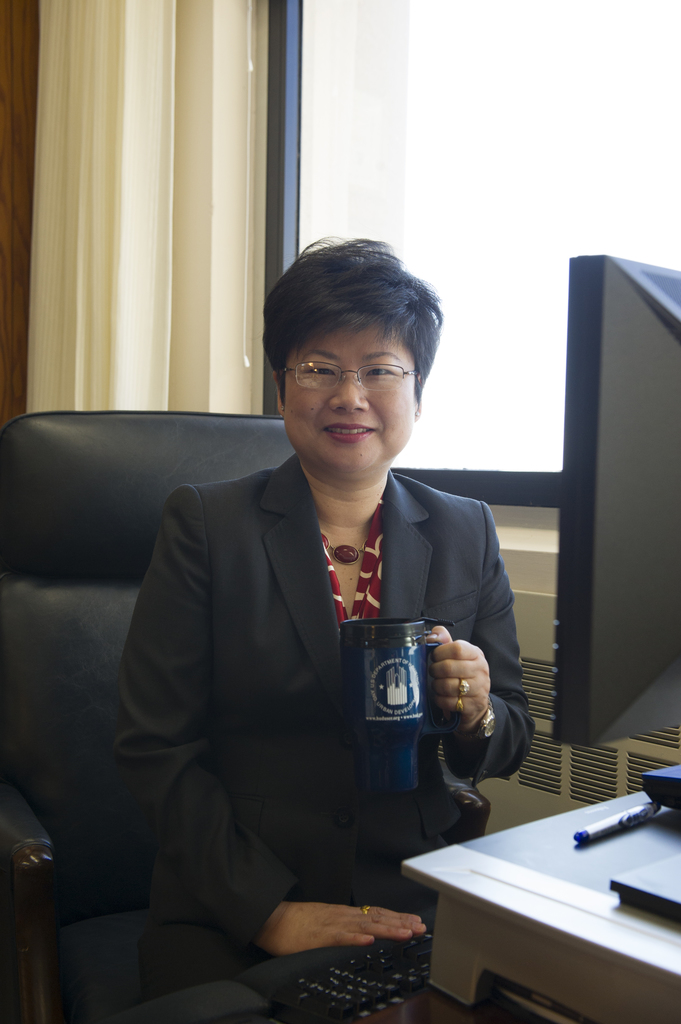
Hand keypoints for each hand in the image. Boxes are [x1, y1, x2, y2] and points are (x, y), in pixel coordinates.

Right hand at [253, 901, 425, 955]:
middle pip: (377, 918)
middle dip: (401, 923)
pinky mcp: (320, 936)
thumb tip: (365, 934)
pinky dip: (356, 937)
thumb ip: (345, 927)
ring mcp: (333, 924)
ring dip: (388, 929)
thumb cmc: (297, 923)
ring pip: (365, 926)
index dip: (398, 917)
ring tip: (406, 933)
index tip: (416, 922)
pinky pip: (340, 937)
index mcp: (345, 914)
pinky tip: (369, 940)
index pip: (378, 914)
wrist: (273, 918)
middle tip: (421, 927)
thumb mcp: (326, 922)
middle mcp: (343, 916)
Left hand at [427, 627, 489, 734]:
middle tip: (433, 672)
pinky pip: (449, 702)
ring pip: (447, 686)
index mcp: (476, 654)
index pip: (457, 649)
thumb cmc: (462, 674)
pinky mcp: (474, 706)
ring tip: (437, 684)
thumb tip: (431, 635)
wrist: (476, 702)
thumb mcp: (457, 656)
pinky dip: (440, 699)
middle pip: (449, 667)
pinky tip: (441, 696)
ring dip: (436, 686)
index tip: (434, 656)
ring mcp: (479, 689)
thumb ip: (445, 641)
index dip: (440, 652)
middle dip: (435, 670)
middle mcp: (481, 670)